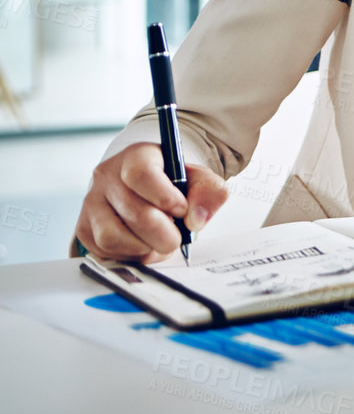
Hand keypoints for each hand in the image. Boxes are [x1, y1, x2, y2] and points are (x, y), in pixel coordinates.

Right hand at [75, 143, 228, 261]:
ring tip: (159, 243)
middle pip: (132, 212)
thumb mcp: (199, 178)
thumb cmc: (173, 183)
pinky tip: (143, 246)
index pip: (140, 173)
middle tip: (177, 238)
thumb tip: (195, 220)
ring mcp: (91, 204)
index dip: (164, 196)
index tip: (181, 210)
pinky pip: (103, 252)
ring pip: (111, 237)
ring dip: (143, 248)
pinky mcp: (84, 229)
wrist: (148, 188)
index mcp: (135, 157)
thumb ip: (209, 192)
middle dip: (163, 233)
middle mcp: (106, 178)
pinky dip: (128, 256)